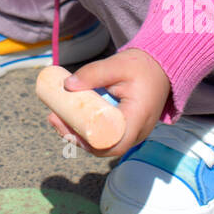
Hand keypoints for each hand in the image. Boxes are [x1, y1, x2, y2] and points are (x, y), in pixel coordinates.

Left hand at [46, 47, 170, 158]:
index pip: (112, 144)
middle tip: (54, 119)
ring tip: (55, 118)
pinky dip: (88, 131)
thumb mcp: (117, 65)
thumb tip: (67, 86)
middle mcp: (137, 131)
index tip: (66, 128)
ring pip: (104, 144)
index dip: (87, 142)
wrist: (160, 66)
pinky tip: (69, 120)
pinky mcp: (127, 127)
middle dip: (76, 138)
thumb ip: (93, 73)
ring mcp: (133, 132)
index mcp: (137, 119)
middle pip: (104, 148)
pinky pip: (106, 136)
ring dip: (79, 135)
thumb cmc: (141, 66)